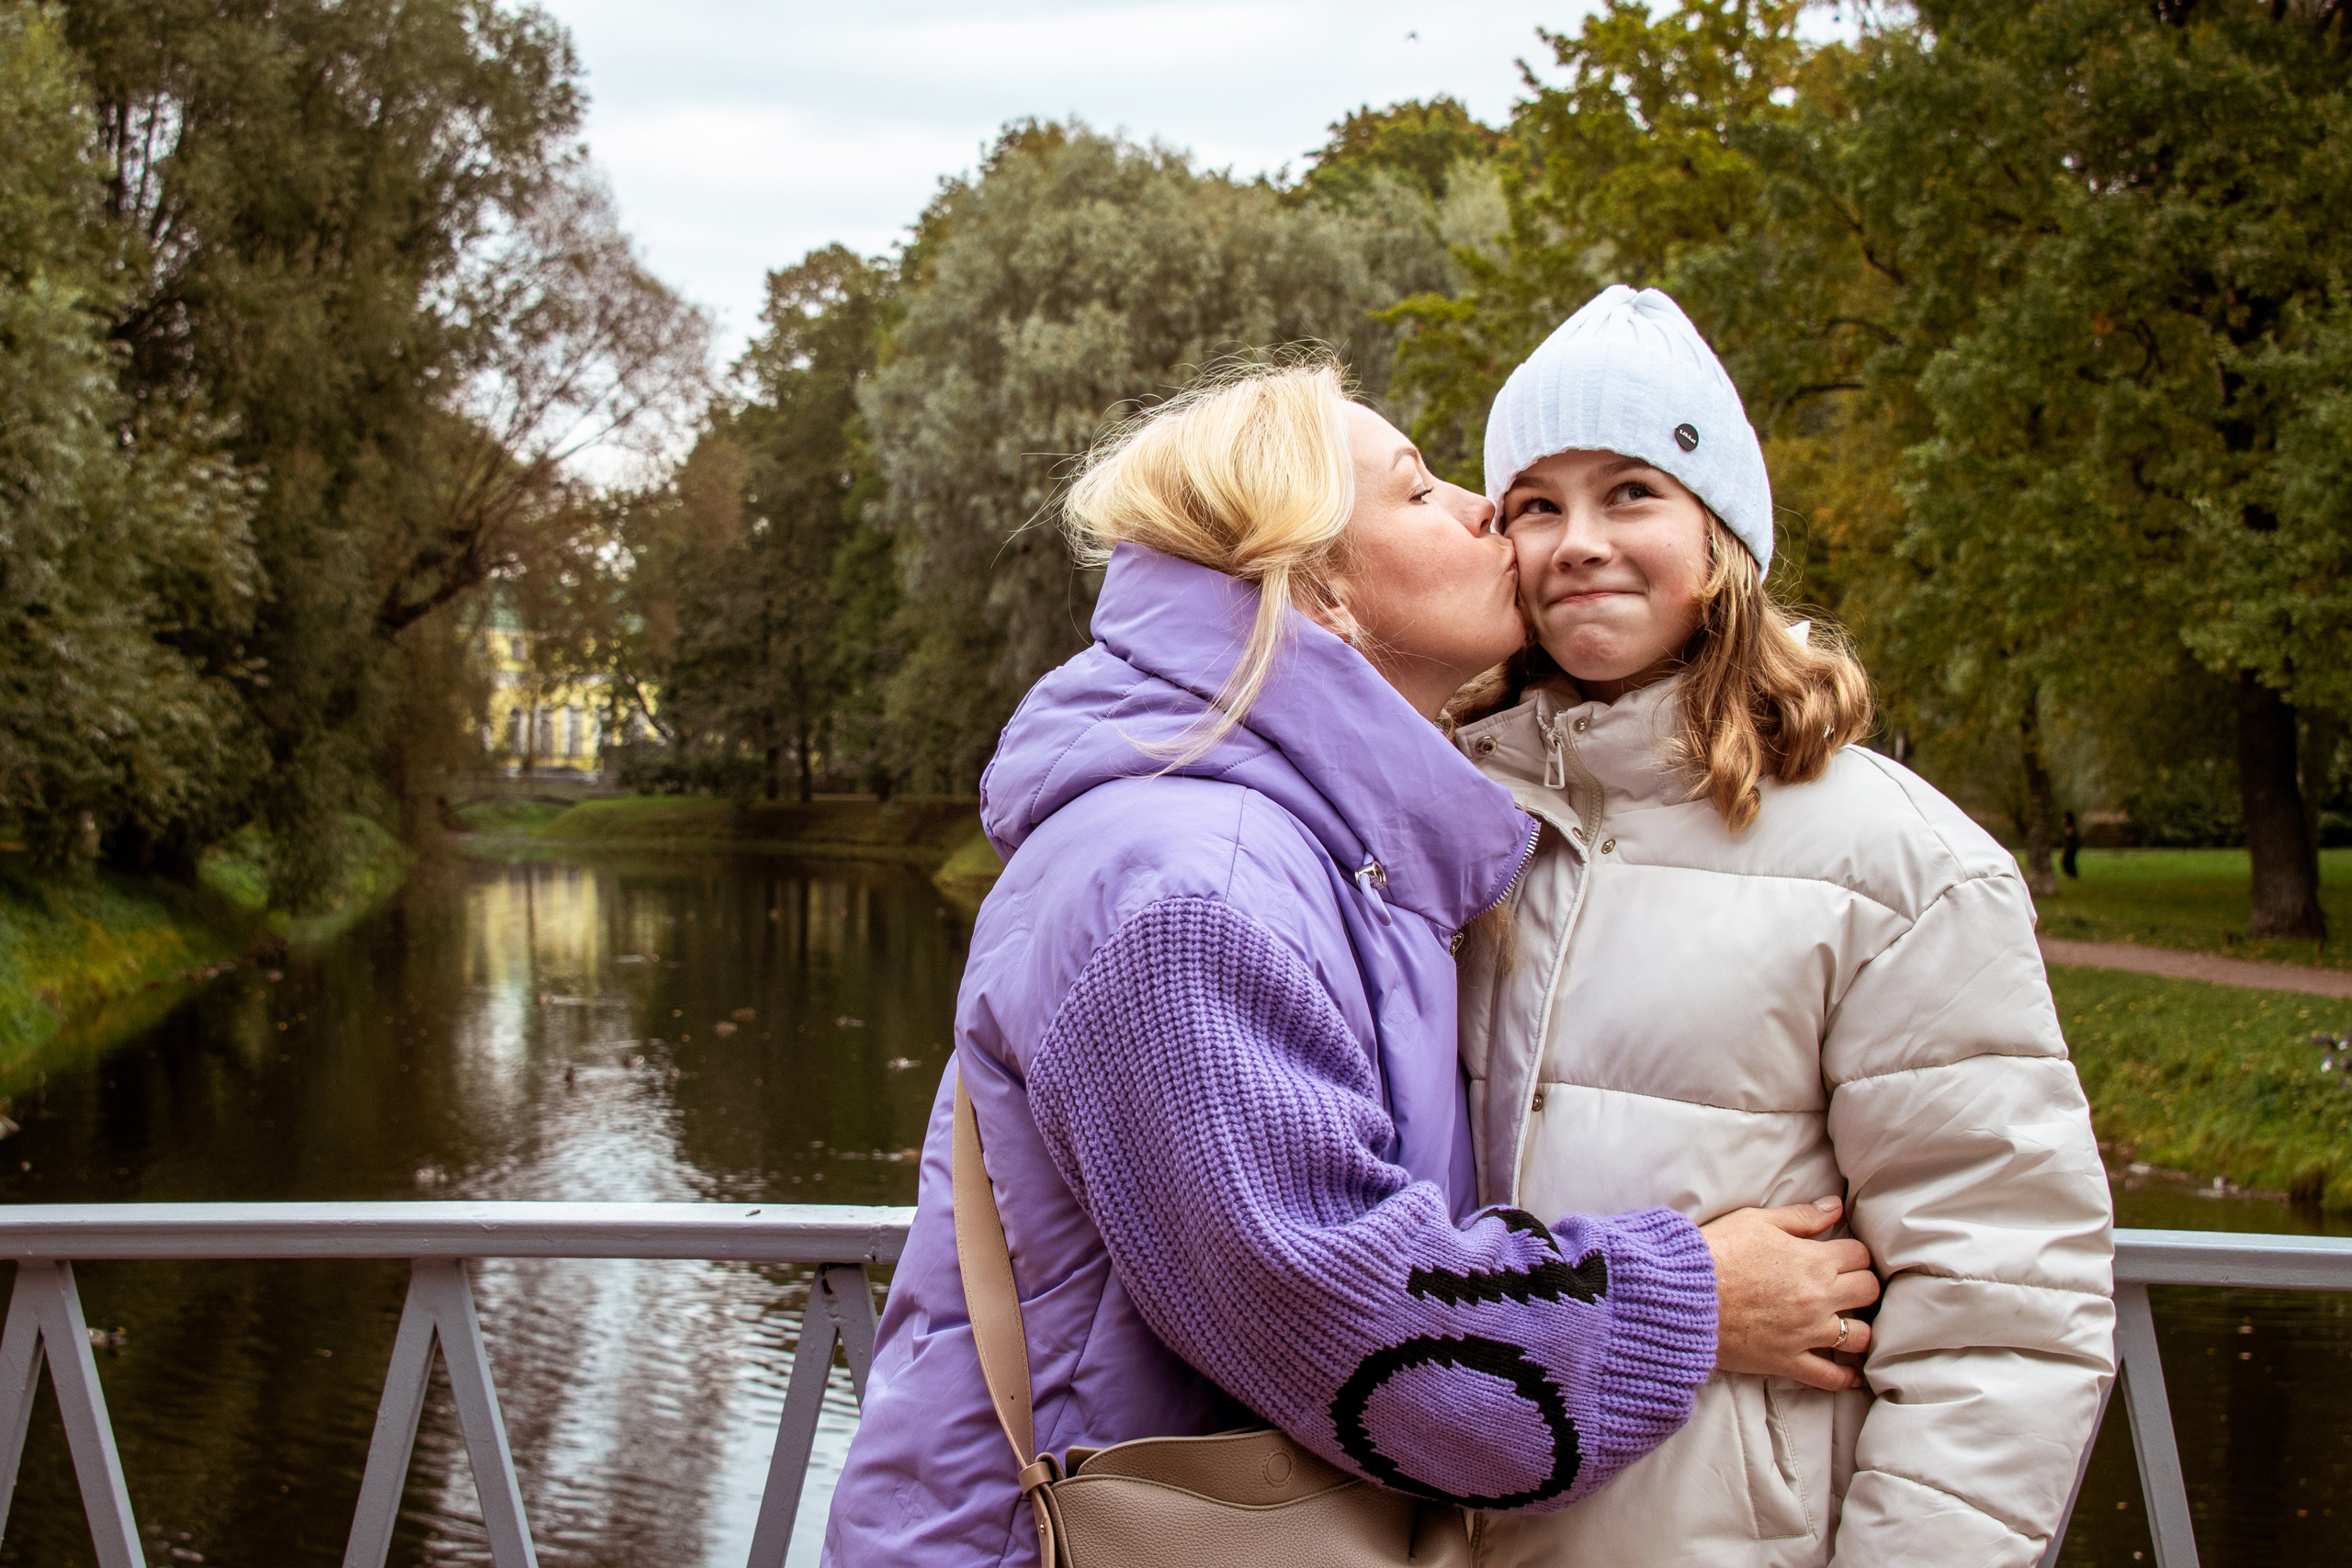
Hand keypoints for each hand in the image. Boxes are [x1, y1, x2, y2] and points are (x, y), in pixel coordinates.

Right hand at [1699, 1196, 1880, 1392]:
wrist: (1684, 1295)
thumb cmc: (1717, 1252)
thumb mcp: (1756, 1221)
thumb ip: (1801, 1217)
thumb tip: (1835, 1207)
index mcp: (1814, 1260)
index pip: (1859, 1255)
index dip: (1853, 1253)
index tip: (1843, 1256)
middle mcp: (1819, 1298)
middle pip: (1867, 1292)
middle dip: (1862, 1285)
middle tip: (1848, 1286)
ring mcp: (1807, 1333)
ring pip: (1860, 1337)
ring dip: (1860, 1329)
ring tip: (1850, 1324)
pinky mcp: (1789, 1361)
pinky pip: (1830, 1377)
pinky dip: (1846, 1378)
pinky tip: (1852, 1374)